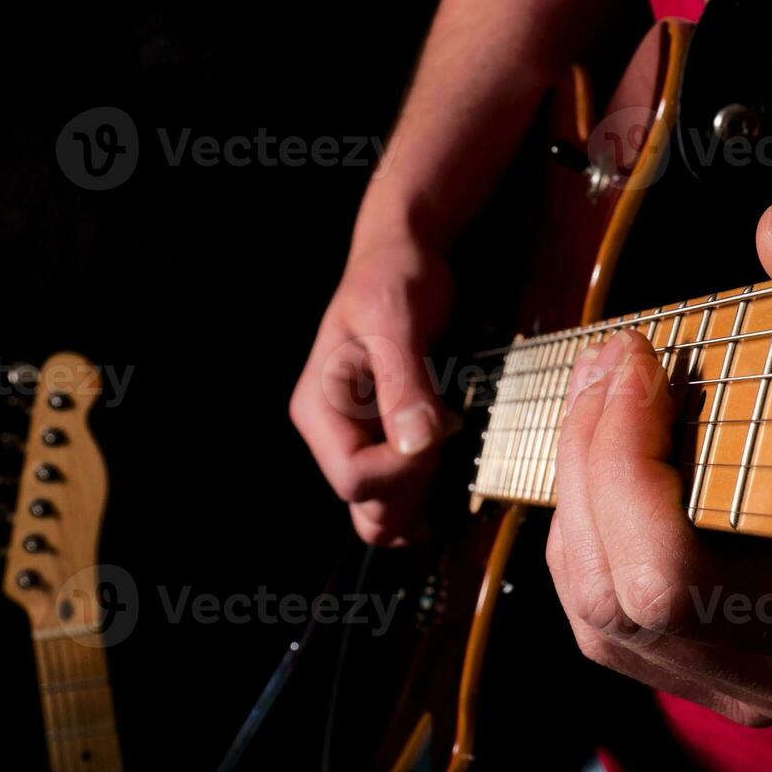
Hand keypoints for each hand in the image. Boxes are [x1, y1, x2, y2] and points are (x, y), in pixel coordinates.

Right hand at [290, 231, 454, 545]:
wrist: (402, 260)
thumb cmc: (393, 280)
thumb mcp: (396, 320)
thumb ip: (404, 381)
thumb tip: (417, 442)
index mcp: (319, 409)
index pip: (354, 478)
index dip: (403, 471)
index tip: (442, 427)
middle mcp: (332, 434)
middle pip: (366, 505)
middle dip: (414, 492)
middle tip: (450, 442)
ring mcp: (357, 441)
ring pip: (379, 511)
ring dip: (419, 502)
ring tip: (452, 464)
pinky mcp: (382, 441)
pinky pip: (395, 495)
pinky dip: (422, 498)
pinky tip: (447, 483)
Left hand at [545, 202, 771, 724]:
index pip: (672, 581)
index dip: (623, 464)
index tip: (641, 356)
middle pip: (616, 598)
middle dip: (589, 462)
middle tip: (612, 360)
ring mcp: (763, 688)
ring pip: (601, 617)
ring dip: (583, 498)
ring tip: (607, 398)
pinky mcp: (735, 674)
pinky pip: (617, 626)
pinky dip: (595, 538)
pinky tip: (621, 464)